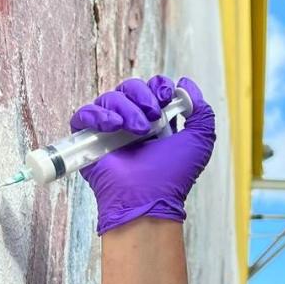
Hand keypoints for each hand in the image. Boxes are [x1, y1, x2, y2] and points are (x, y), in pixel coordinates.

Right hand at [69, 75, 215, 234]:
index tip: (164, 98)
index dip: (157, 86)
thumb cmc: (173, 176)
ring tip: (136, 132)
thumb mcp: (199, 141)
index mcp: (155, 120)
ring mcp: (109, 131)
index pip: (150, 88)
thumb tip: (185, 84)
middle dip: (142, 96)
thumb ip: (201, 111)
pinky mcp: (89, 141)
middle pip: (129, 87)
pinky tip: (112, 127)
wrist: (148, 199)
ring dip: (125, 109)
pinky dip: (97, 115)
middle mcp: (131, 122)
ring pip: (109, 98)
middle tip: (152, 119)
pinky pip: (83, 114)